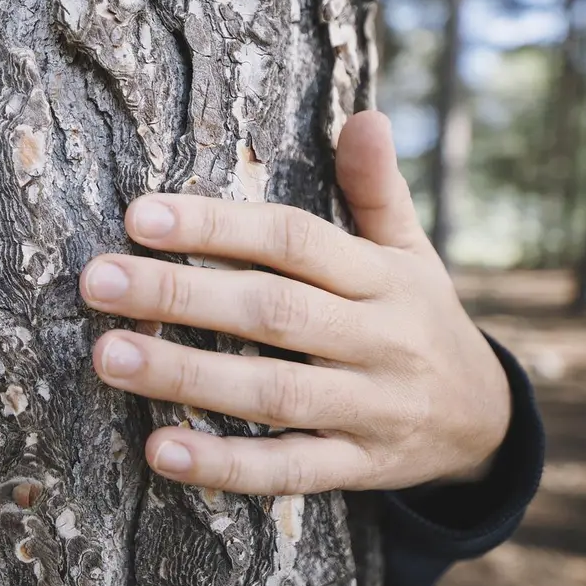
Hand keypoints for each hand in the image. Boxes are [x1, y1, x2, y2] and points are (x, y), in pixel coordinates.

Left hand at [79, 111, 510, 495]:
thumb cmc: (419, 319)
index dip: (217, 226)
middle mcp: (377, 340)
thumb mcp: (411, 252)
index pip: (293, 240)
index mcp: (381, 278)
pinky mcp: (358, 468)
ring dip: (185, 377)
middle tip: (97, 280)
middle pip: (273, 311)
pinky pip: (288, 470)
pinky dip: (224, 465)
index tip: (140, 215)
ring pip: (272, 392)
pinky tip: (160, 452)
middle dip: (180, 295)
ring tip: (108, 356)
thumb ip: (378, 189)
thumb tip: (365, 116)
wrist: (487, 424)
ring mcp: (369, 409)